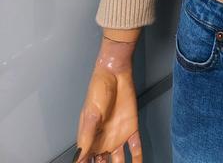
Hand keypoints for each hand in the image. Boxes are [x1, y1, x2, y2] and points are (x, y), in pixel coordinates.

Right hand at [73, 39, 142, 161]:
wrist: (115, 73)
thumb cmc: (98, 91)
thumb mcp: (90, 116)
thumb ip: (86, 139)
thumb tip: (79, 159)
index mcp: (89, 139)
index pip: (86, 161)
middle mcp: (103, 140)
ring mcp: (118, 136)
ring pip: (119, 160)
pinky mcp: (131, 128)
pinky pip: (135, 147)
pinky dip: (138, 158)